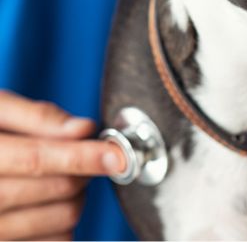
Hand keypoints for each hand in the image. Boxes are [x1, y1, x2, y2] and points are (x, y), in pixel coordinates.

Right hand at [0, 90, 125, 240]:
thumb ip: (35, 117)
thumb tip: (83, 128)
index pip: (37, 159)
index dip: (83, 156)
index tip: (117, 155)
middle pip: (58, 189)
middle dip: (84, 170)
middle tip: (82, 155)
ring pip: (61, 220)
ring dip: (78, 196)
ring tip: (62, 177)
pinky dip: (64, 224)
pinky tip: (51, 204)